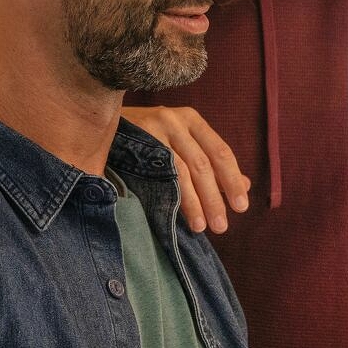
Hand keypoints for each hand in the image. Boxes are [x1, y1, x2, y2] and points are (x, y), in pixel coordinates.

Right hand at [119, 106, 254, 232]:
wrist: (101, 122)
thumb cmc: (147, 137)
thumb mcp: (181, 142)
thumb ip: (211, 162)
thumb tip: (246, 185)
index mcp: (192, 120)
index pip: (221, 152)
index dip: (233, 181)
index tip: (241, 207)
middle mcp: (175, 120)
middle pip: (203, 164)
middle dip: (214, 198)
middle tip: (221, 226)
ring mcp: (154, 130)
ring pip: (182, 170)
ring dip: (194, 202)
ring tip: (201, 227)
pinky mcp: (136, 142)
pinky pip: (159, 173)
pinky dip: (172, 196)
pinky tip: (176, 214)